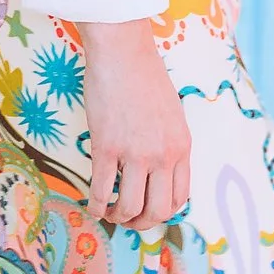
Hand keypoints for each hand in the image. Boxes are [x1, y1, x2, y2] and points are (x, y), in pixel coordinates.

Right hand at [71, 15, 188, 229]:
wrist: (122, 50)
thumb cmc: (144, 75)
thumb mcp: (171, 113)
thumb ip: (168, 142)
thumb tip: (157, 167)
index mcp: (181, 147)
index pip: (180, 198)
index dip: (163, 212)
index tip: (149, 211)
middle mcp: (162, 155)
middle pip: (157, 210)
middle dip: (141, 223)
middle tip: (128, 220)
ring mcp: (134, 153)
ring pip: (129, 206)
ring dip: (118, 217)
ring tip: (109, 213)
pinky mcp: (106, 146)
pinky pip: (101, 189)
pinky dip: (96, 204)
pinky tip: (91, 205)